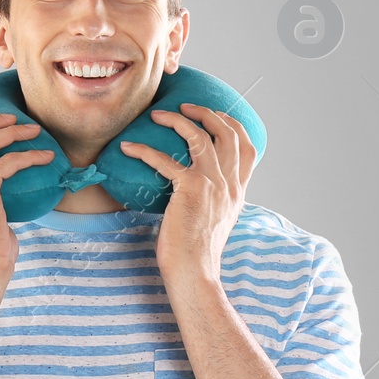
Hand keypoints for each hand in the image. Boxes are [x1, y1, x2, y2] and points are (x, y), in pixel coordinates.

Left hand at [119, 103, 256, 284]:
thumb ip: (215, 201)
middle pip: (228, 132)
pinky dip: (145, 150)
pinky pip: (166, 159)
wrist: (195, 272)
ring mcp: (213, 184)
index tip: (216, 115)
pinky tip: (129, 147)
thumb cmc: (198, 253)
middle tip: (186, 106)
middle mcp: (230, 183)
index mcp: (238, 191)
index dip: (233, 125)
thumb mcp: (217, 221)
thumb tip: (197, 189)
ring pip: (199, 136)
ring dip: (176, 120)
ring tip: (157, 114)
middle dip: (207, 112)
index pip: (248, 148)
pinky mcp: (191, 189)